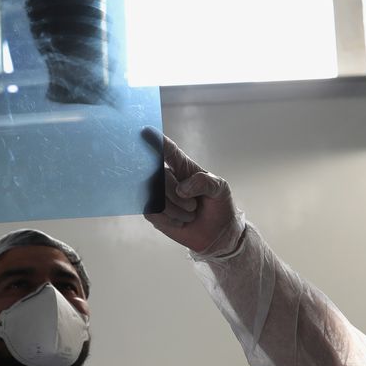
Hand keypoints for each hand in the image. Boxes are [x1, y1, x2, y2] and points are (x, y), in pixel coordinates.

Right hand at [142, 127, 242, 255]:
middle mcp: (167, 177)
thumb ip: (204, 181)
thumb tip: (181, 188)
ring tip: (191, 214)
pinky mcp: (153, 212)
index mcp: (183, 166)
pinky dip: (169, 219)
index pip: (167, 150)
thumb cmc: (218, 204)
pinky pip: (152, 212)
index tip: (145, 131)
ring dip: (176, 209)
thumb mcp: (220, 188)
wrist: (218, 233)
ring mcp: (158, 195)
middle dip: (175, 193)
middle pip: (158, 176)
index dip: (155, 141)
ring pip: (154, 195)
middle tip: (193, 206)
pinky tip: (181, 221)